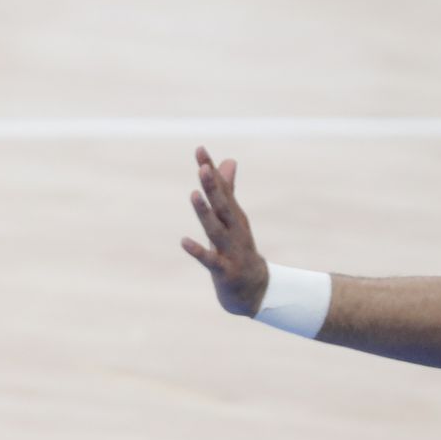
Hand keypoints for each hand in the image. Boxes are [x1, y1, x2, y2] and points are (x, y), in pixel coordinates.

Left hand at [181, 145, 269, 316]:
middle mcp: (234, 230)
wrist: (257, 290)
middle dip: (213, 187)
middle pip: (223, 206)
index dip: (210, 170)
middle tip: (203, 168)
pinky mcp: (225, 271)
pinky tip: (183, 241)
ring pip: (216, 230)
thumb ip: (227, 189)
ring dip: (206, 213)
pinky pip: (210, 260)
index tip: (199, 149)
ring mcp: (231, 251)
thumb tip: (228, 159)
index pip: (222, 189)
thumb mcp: (233, 218)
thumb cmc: (240, 248)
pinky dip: (198, 251)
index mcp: (234, 216)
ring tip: (194, 195)